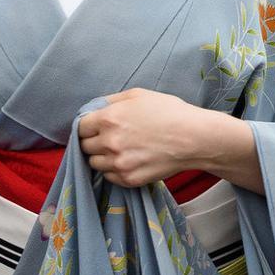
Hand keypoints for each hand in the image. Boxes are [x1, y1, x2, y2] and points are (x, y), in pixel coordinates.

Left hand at [78, 88, 223, 188]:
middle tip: (109, 138)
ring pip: (95, 164)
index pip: (80, 127)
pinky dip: (114, 170)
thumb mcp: (138, 95)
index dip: (88, 127)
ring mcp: (119, 163)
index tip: (95, 128)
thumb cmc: (169, 112)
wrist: (193, 138)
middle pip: (85, 147)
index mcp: (108, 119)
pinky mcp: (129, 179)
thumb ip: (110, 101)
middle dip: (93, 142)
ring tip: (119, 150)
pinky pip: (109, 177)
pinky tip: (128, 160)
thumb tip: (94, 109)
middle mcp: (109, 142)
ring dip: (102, 157)